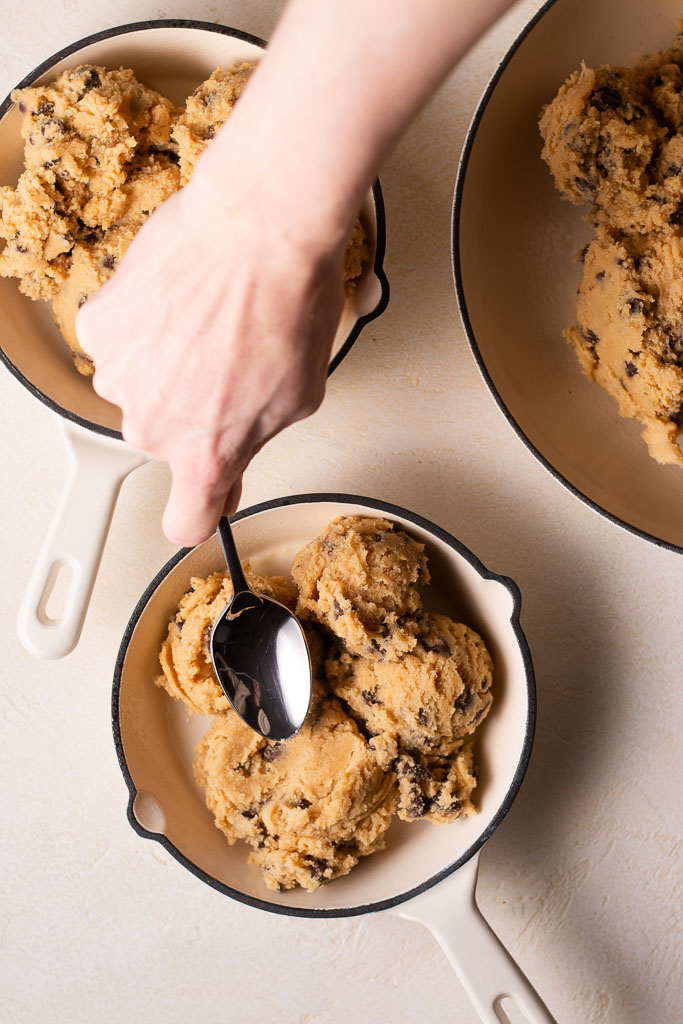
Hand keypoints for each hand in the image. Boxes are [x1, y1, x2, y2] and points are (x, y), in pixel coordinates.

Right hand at [76, 171, 345, 545]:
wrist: (259, 229)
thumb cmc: (289, 306)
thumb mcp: (297, 398)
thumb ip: (253, 443)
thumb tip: (232, 471)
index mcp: (207, 455)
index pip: (186, 523)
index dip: (201, 510)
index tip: (207, 498)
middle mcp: (153, 426)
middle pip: (167, 439)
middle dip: (194, 411)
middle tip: (229, 364)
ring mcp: (119, 376)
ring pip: (141, 387)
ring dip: (166, 365)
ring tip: (207, 323)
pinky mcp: (100, 327)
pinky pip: (122, 342)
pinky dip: (143, 325)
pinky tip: (179, 300)